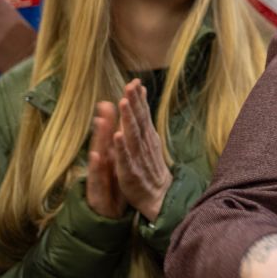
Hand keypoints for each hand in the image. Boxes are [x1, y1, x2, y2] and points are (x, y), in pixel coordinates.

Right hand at [85, 101, 125, 219]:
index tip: (113, 98)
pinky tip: (95, 155)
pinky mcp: (96, 191)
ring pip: (97, 156)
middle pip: (101, 140)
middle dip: (104, 122)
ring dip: (98, 139)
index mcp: (107, 155)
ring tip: (101, 122)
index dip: (112, 116)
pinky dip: (95, 166)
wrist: (107, 214)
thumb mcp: (112, 161)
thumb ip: (109, 140)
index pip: (109, 134)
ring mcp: (97, 176)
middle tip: (106, 105)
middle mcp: (100, 163)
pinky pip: (95, 177)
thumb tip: (109, 116)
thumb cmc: (110, 184)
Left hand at [110, 79, 172, 222]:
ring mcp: (138, 158)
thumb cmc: (150, 166)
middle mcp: (144, 144)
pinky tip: (117, 136)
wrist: (158, 196)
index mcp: (147, 136)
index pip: (143, 114)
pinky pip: (126, 158)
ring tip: (123, 103)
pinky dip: (122, 147)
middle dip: (134, 103)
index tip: (135, 81)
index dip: (139, 98)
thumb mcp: (149, 139)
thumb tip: (140, 93)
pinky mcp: (130, 172)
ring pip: (132, 136)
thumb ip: (143, 118)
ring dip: (128, 119)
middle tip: (130, 85)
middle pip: (139, 120)